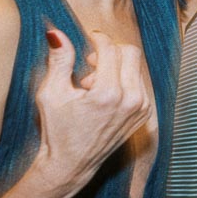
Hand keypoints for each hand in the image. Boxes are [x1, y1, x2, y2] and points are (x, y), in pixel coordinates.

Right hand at [30, 29, 151, 197]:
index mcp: (108, 94)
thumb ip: (59, 60)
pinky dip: (123, 80)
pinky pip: (140, 82)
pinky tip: (104, 94)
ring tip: (92, 85)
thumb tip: (57, 33)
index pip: (111, 48)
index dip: (98, 38)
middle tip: (90, 64)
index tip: (88, 38)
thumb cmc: (57, 130)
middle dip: (110, 51)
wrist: (71, 164)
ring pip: (136, 66)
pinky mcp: (145, 114)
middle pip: (130, 52)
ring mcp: (141, 108)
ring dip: (116, 67)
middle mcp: (131, 100)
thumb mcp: (51, 93)